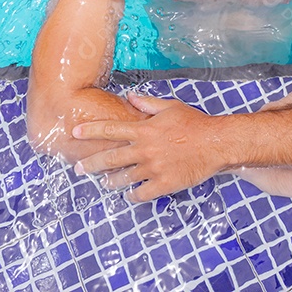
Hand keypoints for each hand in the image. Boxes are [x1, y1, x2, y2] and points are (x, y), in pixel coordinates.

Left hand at [72, 93, 226, 202]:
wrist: (217, 143)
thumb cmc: (195, 123)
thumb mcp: (170, 107)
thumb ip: (147, 103)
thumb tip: (130, 96)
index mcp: (145, 129)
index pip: (110, 129)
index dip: (90, 130)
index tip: (75, 132)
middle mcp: (145, 149)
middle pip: (110, 158)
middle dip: (91, 164)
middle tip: (79, 168)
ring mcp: (153, 168)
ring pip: (123, 178)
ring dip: (110, 181)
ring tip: (104, 183)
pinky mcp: (164, 184)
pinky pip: (141, 193)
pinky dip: (132, 195)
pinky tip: (129, 195)